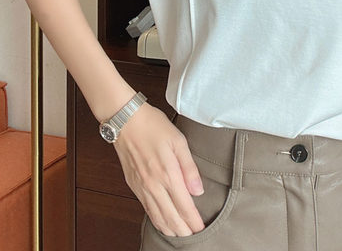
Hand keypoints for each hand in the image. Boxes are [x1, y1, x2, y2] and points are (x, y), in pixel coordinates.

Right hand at [112, 103, 205, 236]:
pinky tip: (161, 221)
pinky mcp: (133, 184)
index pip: (184, 206)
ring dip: (169, 228)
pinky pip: (146, 208)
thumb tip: (198, 190)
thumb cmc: (153, 126)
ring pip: (157, 216)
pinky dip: (155, 219)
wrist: (126, 119)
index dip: (193, 220)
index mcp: (167, 174)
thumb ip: (189, 168)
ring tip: (180, 234)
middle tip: (194, 235)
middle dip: (183, 230)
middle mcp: (153, 185)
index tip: (201, 227)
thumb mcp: (178, 141)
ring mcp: (141, 186)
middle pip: (170, 217)